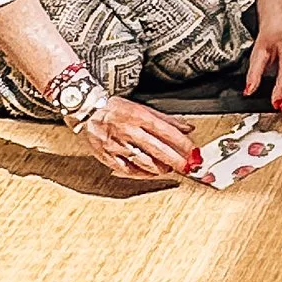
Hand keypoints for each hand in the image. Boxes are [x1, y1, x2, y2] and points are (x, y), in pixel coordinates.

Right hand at [80, 93, 200, 183]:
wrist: (89, 110)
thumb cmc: (117, 109)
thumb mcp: (143, 108)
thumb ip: (167, 119)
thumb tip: (188, 128)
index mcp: (139, 116)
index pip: (166, 131)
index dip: (182, 144)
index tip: (193, 152)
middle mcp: (128, 130)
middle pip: (157, 149)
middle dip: (175, 160)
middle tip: (186, 167)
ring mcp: (116, 144)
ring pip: (143, 161)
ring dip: (159, 168)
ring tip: (168, 169)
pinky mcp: (107, 155)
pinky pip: (127, 169)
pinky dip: (141, 173)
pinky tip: (151, 173)